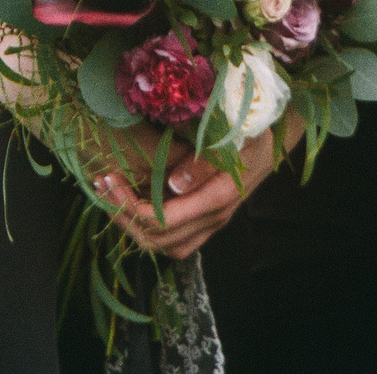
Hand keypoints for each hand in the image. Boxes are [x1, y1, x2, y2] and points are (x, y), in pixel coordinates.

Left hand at [97, 115, 301, 260]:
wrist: (276, 138)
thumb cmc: (251, 130)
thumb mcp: (231, 137)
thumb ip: (203, 163)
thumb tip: (174, 184)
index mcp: (216, 198)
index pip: (162, 219)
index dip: (128, 207)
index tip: (107, 179)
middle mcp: (213, 218)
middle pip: (158, 238)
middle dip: (123, 216)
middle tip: (101, 186)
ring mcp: (212, 222)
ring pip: (166, 245)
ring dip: (133, 227)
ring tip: (111, 197)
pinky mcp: (209, 218)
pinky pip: (176, 240)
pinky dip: (150, 229)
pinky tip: (133, 205)